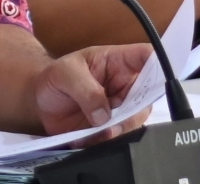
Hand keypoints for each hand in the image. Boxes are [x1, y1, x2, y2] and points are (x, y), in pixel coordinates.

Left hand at [33, 44, 152, 139]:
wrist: (41, 100)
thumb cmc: (55, 77)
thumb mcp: (65, 73)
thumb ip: (85, 90)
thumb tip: (104, 115)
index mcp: (118, 62)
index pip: (146, 57)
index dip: (158, 65)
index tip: (159, 78)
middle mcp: (125, 86)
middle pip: (148, 97)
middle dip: (135, 111)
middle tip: (115, 120)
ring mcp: (120, 109)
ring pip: (136, 122)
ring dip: (120, 130)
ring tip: (99, 132)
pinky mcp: (111, 129)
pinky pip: (119, 138)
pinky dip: (107, 142)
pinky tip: (90, 139)